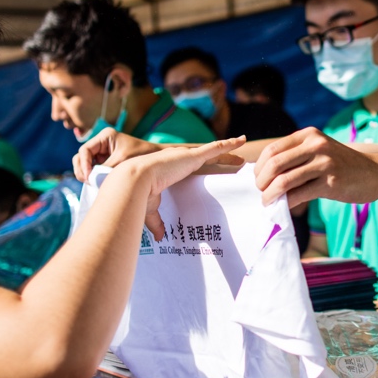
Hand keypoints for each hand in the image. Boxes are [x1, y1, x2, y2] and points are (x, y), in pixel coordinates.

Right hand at [72, 128, 162, 180]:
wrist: (156, 157)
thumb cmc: (142, 155)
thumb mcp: (123, 161)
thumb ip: (105, 169)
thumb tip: (90, 179)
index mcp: (105, 136)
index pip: (85, 149)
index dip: (84, 164)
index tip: (89, 177)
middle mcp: (101, 142)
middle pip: (81, 156)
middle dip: (81, 169)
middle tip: (87, 182)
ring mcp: (102, 152)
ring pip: (85, 163)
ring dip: (85, 173)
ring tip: (91, 183)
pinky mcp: (105, 160)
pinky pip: (93, 168)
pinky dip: (92, 176)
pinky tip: (96, 183)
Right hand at [125, 137, 245, 238]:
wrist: (135, 181)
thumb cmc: (139, 194)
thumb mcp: (150, 209)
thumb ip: (157, 223)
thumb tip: (160, 238)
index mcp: (169, 169)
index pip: (188, 166)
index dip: (199, 165)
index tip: (210, 168)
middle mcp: (178, 160)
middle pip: (204, 156)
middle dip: (219, 156)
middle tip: (235, 160)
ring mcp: (186, 156)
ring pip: (213, 150)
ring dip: (229, 149)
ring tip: (243, 143)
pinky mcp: (192, 156)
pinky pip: (215, 148)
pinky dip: (229, 143)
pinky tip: (242, 140)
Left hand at [253, 128, 377, 207]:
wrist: (377, 173)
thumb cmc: (343, 165)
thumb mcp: (320, 151)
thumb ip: (297, 156)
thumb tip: (266, 174)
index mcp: (309, 135)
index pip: (272, 149)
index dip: (259, 167)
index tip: (258, 180)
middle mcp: (316, 145)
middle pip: (275, 164)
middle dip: (262, 181)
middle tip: (261, 192)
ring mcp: (324, 163)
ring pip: (284, 180)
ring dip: (270, 194)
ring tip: (267, 202)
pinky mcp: (331, 182)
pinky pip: (299, 194)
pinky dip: (287, 203)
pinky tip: (284, 207)